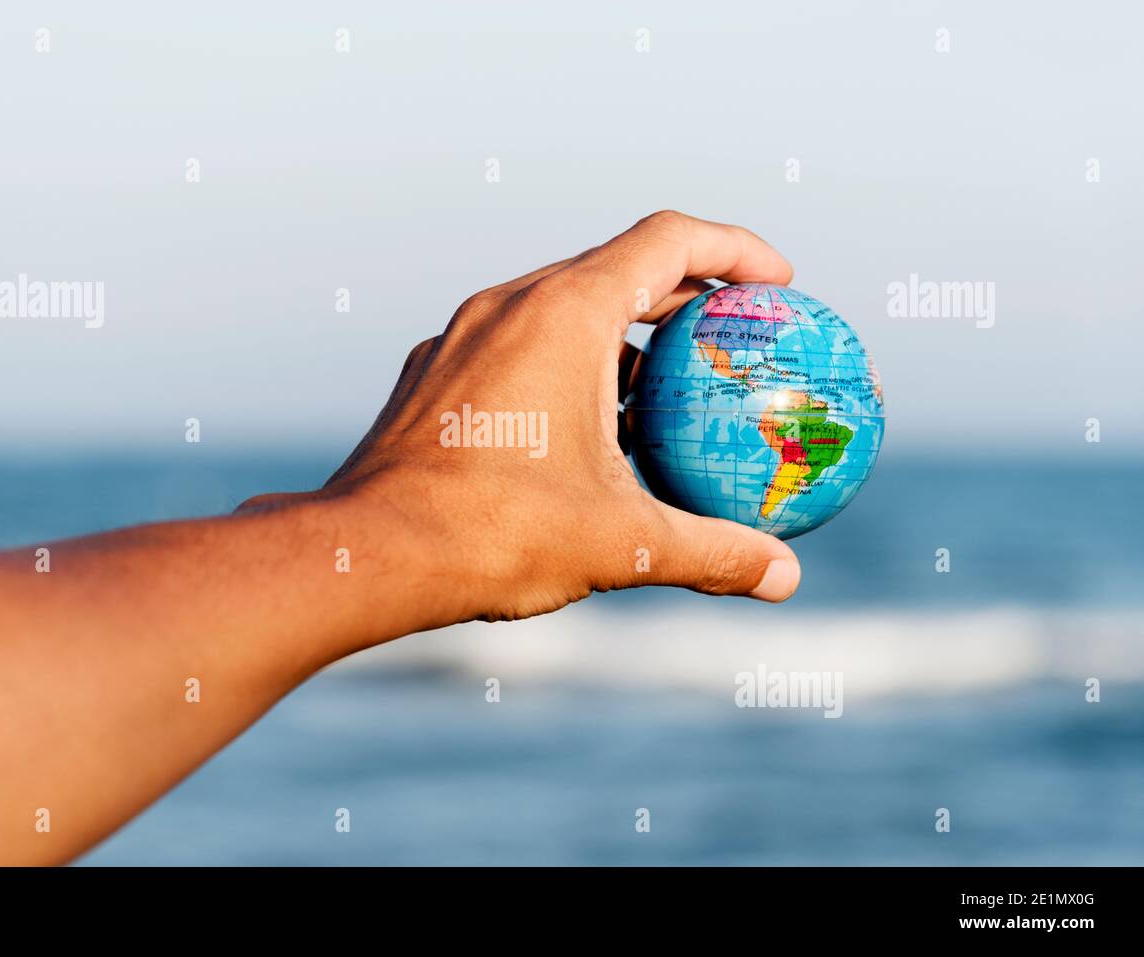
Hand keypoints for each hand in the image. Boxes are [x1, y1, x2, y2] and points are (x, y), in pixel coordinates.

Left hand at [294, 211, 802, 623]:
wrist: (369, 553)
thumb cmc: (494, 534)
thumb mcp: (620, 543)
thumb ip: (712, 551)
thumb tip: (783, 578)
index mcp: (565, 314)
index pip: (668, 241)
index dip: (734, 248)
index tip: (778, 283)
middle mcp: (508, 305)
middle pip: (615, 266)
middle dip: (681, 292)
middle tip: (729, 334)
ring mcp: (460, 337)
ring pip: (558, 306)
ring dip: (617, 335)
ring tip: (657, 391)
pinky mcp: (430, 374)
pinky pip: (512, 345)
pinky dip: (560, 365)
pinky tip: (576, 431)